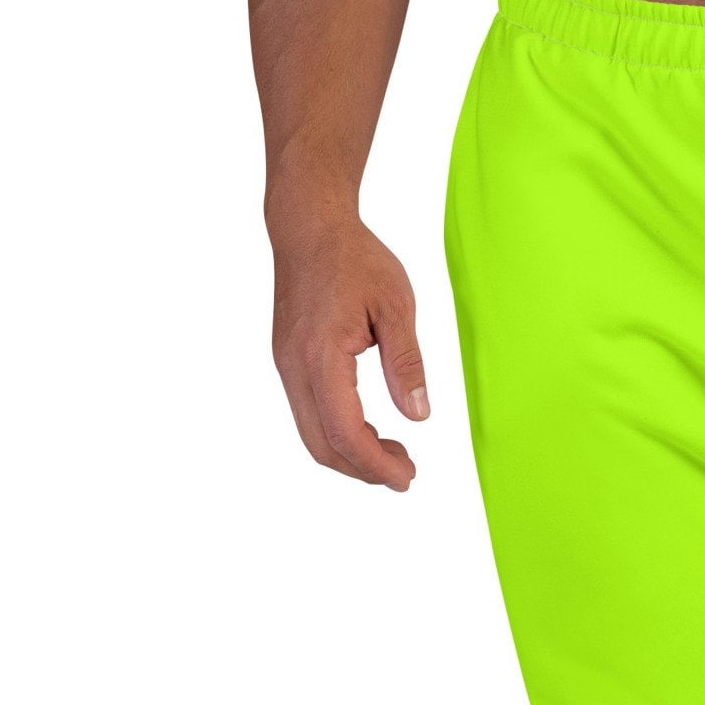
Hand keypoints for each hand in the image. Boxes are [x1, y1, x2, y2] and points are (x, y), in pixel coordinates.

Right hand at [268, 211, 427, 491]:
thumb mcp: (395, 306)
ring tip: (394, 453)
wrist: (309, 227)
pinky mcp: (288, 362)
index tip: (407, 478)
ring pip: (312, 435)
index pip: (346, 432)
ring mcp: (286, 366)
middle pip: (322, 445)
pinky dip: (339, 434)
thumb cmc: (354, 258)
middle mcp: (294, 367)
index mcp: (321, 356)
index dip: (376, 465)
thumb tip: (418, 416)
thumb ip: (407, 364)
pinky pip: (309, 414)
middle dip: (364, 470)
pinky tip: (370, 429)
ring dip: (352, 455)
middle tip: (405, 472)